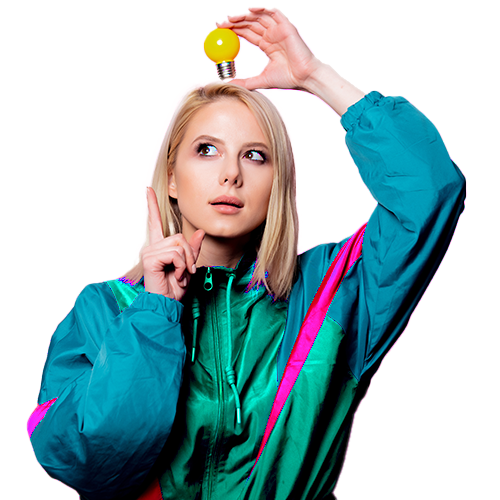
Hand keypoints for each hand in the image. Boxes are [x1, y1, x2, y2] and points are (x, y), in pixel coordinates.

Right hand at [142, 186, 204, 300]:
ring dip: (187, 262)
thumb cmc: (176, 290)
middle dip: (190, 254)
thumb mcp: (189, 267)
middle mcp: (152, 247)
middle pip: (179, 237)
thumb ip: (193, 250)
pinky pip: (175, 254)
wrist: (167, 305)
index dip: (152, 205)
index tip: (147, 188)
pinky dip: (182, 266)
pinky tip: (177, 277)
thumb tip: (200, 232)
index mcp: (160, 247)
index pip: (154, 222)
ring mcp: (149, 252)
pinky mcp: (150, 259)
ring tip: (182, 275)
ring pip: (179, 245)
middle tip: (187, 271)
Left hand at [216, 6, 323, 91]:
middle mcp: (272, 34)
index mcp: (267, 44)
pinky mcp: (286, 26)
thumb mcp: (261, 80)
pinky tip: (249, 8)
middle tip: (219, 24)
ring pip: (259, 16)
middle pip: (250, 22)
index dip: (234, 29)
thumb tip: (230, 85)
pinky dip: (262, 7)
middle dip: (234, 21)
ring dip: (243, 14)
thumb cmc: (288, 79)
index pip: (247, 32)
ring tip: (229, 18)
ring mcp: (279, 29)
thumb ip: (246, 82)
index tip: (220, 30)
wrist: (304, 78)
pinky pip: (273, 11)